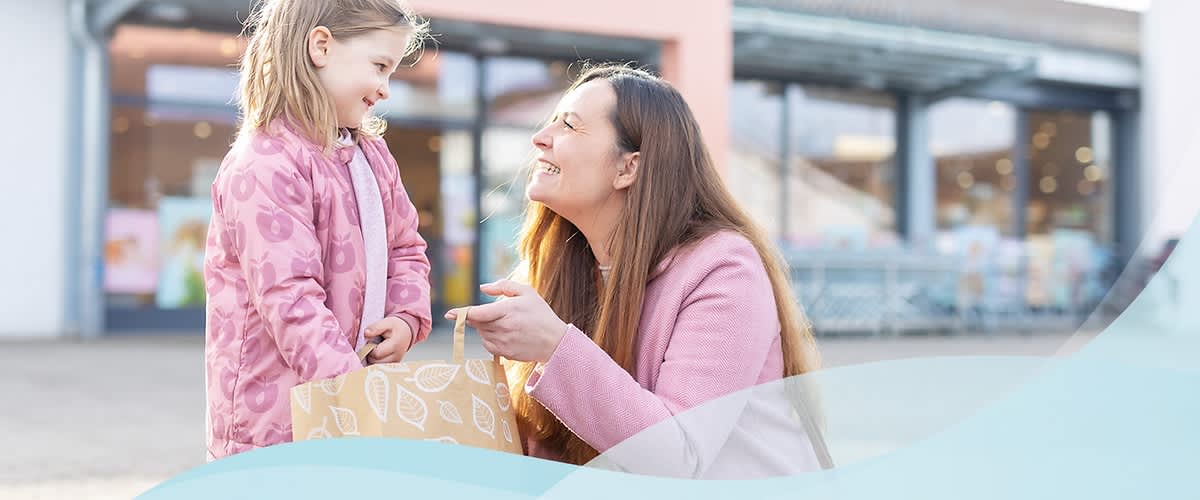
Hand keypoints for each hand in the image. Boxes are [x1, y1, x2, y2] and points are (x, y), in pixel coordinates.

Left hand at [364, 317, 412, 363]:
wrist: (406, 332)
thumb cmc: (396, 328)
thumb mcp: (387, 322)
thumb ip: (376, 327)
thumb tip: (366, 333)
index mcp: (395, 345)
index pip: (376, 354)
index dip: (369, 348)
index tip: (370, 342)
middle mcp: (397, 356)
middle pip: (376, 362)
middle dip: (370, 354)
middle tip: (373, 345)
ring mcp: (396, 362)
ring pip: (377, 366)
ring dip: (373, 359)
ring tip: (377, 349)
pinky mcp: (393, 365)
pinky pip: (381, 368)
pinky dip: (377, 362)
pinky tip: (379, 354)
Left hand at [444, 280, 568, 362]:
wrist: (554, 341)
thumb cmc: (540, 314)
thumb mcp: (527, 293)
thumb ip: (503, 287)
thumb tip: (482, 288)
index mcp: (508, 311)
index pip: (477, 313)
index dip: (461, 313)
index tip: (448, 313)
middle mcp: (503, 328)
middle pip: (477, 323)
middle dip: (479, 317)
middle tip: (494, 314)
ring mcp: (503, 343)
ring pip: (481, 333)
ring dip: (485, 327)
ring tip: (505, 323)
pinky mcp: (504, 353)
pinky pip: (488, 344)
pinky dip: (491, 338)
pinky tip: (506, 334)